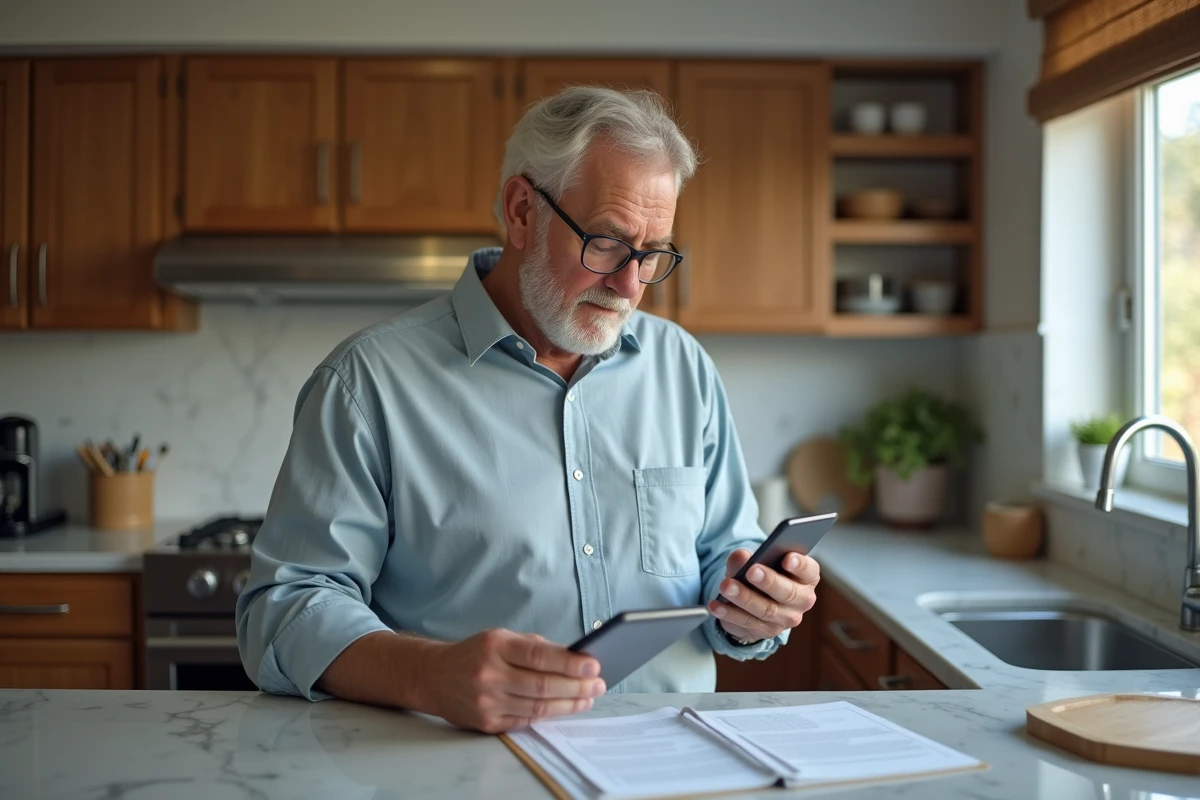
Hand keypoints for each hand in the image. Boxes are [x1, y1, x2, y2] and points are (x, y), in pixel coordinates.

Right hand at [421, 628, 604, 733]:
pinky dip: (547, 715)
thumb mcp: (499, 638)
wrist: (433, 676)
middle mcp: (488, 674)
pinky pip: (524, 720)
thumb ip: (534, 646)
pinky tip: (564, 708)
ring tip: (588, 698)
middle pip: (542, 685)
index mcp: (494, 646)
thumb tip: (574, 658)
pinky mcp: (485, 723)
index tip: (594, 665)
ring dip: (568, 704)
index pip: (540, 656)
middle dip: (576, 686)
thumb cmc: (474, 653)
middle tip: (599, 685)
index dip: (570, 663)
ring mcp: (486, 701)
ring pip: (537, 707)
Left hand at [707, 549, 819, 643]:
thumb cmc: (761, 574)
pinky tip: (716, 605)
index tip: (787, 558)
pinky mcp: (767, 631)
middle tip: (751, 571)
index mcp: (806, 577)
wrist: (756, 600)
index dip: (799, 565)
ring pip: (766, 610)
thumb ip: (746, 557)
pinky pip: (748, 623)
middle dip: (769, 581)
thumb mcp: (754, 561)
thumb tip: (741, 557)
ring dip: (744, 598)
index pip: (808, 570)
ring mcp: (786, 618)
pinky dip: (730, 613)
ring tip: (726, 586)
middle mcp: (801, 600)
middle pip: (788, 592)